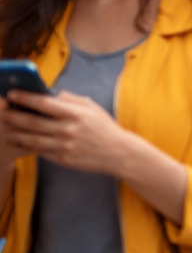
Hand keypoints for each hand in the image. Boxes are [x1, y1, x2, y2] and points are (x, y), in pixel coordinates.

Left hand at [3, 90, 133, 176]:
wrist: (119, 153)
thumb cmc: (105, 128)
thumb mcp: (93, 108)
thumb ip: (70, 99)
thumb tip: (50, 93)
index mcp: (76, 114)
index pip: (44, 103)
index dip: (25, 98)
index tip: (12, 94)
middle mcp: (69, 130)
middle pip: (33, 122)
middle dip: (14, 116)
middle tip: (2, 112)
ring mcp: (65, 146)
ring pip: (32, 138)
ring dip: (16, 132)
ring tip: (6, 127)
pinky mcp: (63, 159)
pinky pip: (40, 151)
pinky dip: (27, 145)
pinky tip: (19, 140)